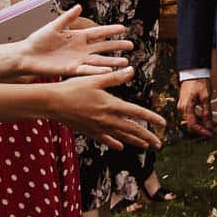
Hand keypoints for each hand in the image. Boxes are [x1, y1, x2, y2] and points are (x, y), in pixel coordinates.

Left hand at [16, 4, 131, 77]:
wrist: (27, 55)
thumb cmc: (38, 40)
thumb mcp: (53, 26)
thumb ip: (67, 18)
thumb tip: (79, 6)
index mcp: (77, 36)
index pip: (98, 32)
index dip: (110, 30)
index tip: (123, 28)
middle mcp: (80, 49)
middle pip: (103, 47)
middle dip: (117, 46)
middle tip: (131, 46)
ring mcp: (77, 60)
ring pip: (98, 61)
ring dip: (111, 62)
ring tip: (125, 63)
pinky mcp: (71, 70)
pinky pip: (87, 70)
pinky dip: (97, 71)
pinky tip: (108, 71)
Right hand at [49, 66, 163, 149]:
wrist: (53, 103)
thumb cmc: (73, 88)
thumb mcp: (95, 80)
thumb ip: (115, 77)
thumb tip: (132, 70)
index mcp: (112, 105)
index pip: (137, 113)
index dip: (152, 118)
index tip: (163, 124)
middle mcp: (107, 119)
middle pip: (132, 129)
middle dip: (148, 137)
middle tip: (159, 144)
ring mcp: (98, 127)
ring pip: (121, 137)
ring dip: (135, 141)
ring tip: (146, 146)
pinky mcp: (89, 131)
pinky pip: (106, 140)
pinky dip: (114, 143)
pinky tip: (120, 147)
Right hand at [177, 77, 213, 136]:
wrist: (193, 72)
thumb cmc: (198, 82)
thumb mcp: (205, 97)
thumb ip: (207, 112)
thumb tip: (209, 125)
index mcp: (186, 107)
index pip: (192, 125)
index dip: (202, 131)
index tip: (210, 134)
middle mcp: (182, 108)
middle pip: (192, 123)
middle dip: (204, 128)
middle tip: (214, 130)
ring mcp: (183, 106)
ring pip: (193, 120)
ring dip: (203, 123)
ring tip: (214, 123)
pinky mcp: (185, 104)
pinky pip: (192, 114)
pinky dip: (200, 117)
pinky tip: (208, 118)